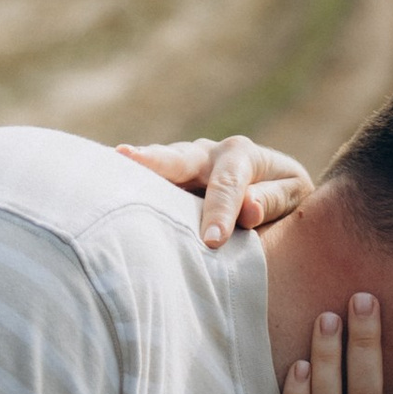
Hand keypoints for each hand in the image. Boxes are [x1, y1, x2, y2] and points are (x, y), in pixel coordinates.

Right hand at [115, 135, 316, 250]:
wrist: (269, 188)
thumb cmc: (282, 196)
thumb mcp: (293, 196)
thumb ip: (273, 200)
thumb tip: (249, 210)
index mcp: (241, 155)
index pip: (228, 184)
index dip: (220, 210)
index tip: (212, 240)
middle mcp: (205, 153)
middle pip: (178, 157)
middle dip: (155, 160)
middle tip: (127, 157)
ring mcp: (179, 164)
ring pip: (157, 168)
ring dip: (133, 169)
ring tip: (108, 165)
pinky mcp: (162, 180)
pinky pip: (144, 182)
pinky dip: (126, 183)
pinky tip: (99, 185)